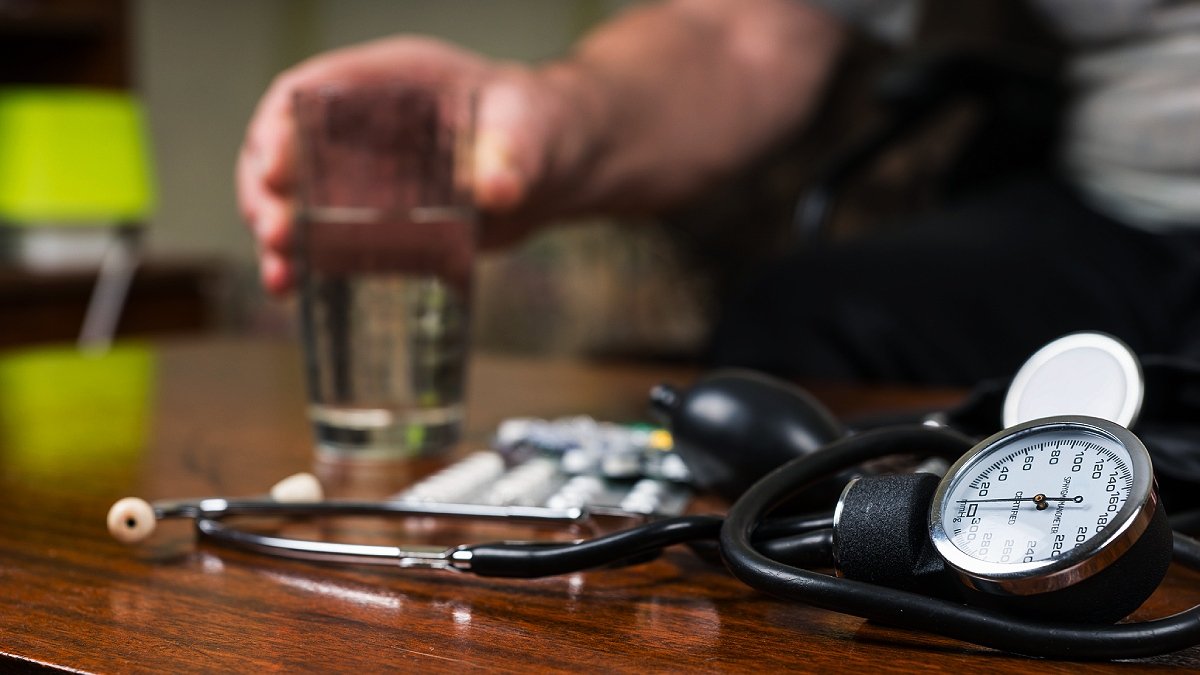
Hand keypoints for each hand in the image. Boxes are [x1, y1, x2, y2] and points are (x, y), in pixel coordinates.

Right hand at [236, 36, 568, 293]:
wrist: (560, 168)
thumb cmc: (542, 127)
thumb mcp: (531, 132)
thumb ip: (513, 156)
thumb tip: (499, 189)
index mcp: (388, 80)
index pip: (311, 92)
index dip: (282, 128)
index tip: (278, 171)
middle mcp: (363, 124)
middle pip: (286, 148)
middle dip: (268, 191)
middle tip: (275, 234)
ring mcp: (366, 171)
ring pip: (297, 198)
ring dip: (279, 235)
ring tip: (280, 276)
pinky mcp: (378, 216)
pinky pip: (329, 235)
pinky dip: (308, 261)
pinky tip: (293, 289)